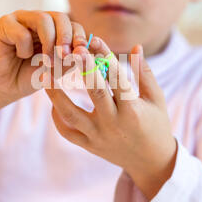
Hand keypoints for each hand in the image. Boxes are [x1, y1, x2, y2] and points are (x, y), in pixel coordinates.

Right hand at [0, 10, 87, 126]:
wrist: (3, 87)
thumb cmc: (29, 77)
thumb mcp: (56, 70)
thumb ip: (70, 60)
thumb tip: (83, 51)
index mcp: (55, 29)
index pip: (73, 25)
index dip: (80, 38)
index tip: (82, 53)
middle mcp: (39, 20)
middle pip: (60, 17)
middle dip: (66, 37)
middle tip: (65, 56)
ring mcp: (22, 18)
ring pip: (43, 19)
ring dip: (48, 42)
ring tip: (46, 61)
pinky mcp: (5, 23)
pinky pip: (22, 32)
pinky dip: (24, 48)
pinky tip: (19, 55)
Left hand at [45, 36, 177, 200]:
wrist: (151, 162)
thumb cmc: (155, 124)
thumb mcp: (156, 99)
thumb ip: (144, 73)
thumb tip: (135, 46)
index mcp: (132, 109)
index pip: (117, 77)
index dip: (105, 57)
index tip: (93, 40)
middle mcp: (114, 123)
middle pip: (94, 93)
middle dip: (82, 70)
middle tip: (69, 50)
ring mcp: (99, 136)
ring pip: (72, 115)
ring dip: (56, 95)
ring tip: (45, 76)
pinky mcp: (89, 146)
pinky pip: (68, 133)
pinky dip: (57, 118)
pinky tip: (53, 103)